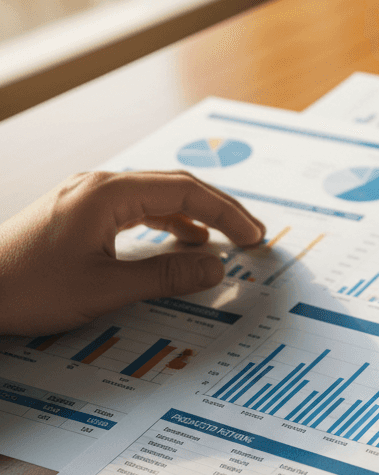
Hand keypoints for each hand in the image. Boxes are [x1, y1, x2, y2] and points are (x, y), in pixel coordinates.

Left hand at [0, 171, 264, 335]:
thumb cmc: (29, 288)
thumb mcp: (106, 289)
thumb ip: (167, 276)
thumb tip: (216, 268)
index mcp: (109, 195)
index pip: (186, 192)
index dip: (227, 214)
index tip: (254, 238)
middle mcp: (101, 185)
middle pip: (177, 186)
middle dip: (220, 210)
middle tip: (252, 235)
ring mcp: (89, 195)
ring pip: (158, 195)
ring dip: (197, 214)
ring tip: (226, 238)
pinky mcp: (81, 211)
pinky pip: (138, 207)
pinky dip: (169, 221)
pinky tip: (183, 240)